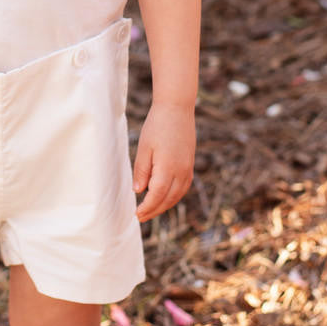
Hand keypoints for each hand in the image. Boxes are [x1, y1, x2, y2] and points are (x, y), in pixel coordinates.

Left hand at [133, 102, 194, 221]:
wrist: (177, 108)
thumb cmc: (157, 125)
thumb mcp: (144, 147)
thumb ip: (142, 171)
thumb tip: (139, 191)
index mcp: (168, 168)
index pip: (156, 196)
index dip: (147, 208)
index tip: (136, 215)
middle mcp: (181, 172)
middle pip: (168, 199)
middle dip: (154, 210)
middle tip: (141, 217)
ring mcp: (188, 168)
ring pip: (177, 195)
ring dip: (164, 205)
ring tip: (151, 210)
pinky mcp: (190, 164)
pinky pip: (183, 187)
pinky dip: (174, 196)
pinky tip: (165, 196)